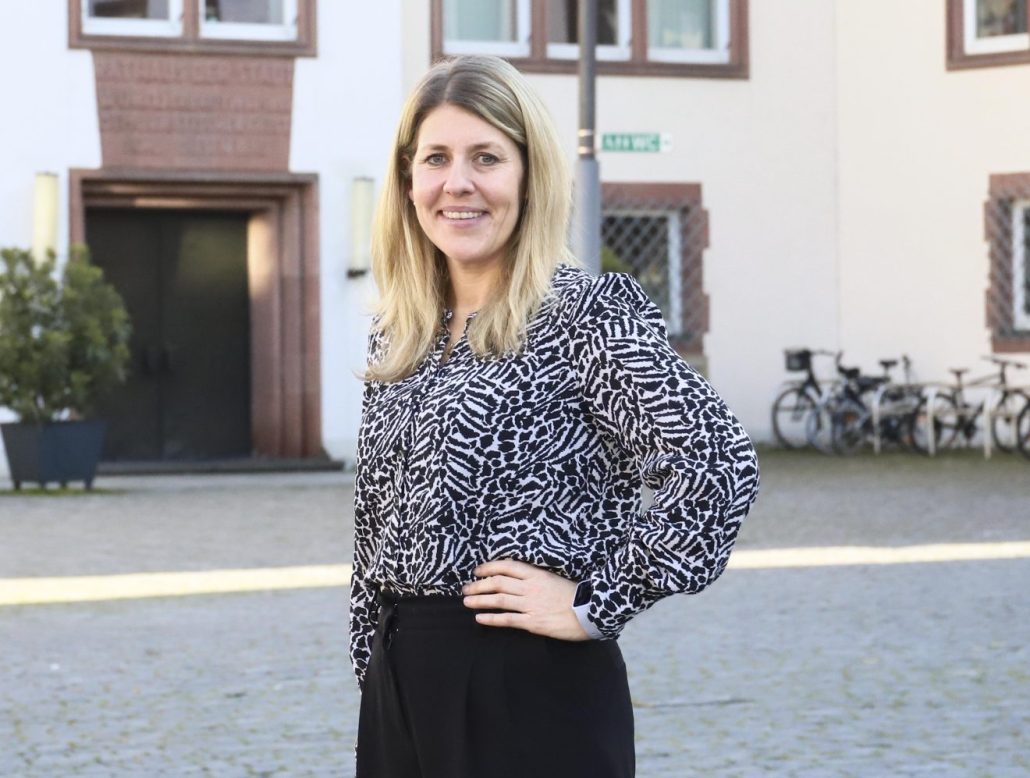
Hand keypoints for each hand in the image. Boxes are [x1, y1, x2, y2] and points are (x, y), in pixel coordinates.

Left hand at [462, 559, 589, 640]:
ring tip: (467, 601)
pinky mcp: (533, 622)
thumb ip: (537, 579)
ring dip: (480, 600)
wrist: (592, 612)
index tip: (477, 571)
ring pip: (499, 600)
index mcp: (537, 574)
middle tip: (466, 588)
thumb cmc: (576, 596)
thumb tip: (519, 579)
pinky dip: (491, 618)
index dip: (489, 567)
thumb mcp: (555, 579)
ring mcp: (531, 605)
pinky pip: (508, 619)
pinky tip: (479, 618)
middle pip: (498, 583)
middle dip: (479, 585)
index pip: (507, 567)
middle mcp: (531, 588)